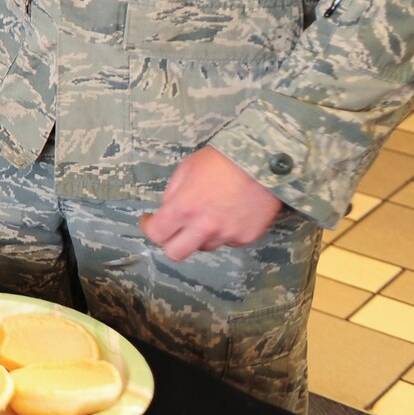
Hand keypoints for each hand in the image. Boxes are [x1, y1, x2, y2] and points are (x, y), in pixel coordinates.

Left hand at [141, 145, 283, 261]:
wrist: (265, 162)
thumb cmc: (221, 160)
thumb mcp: (186, 169)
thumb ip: (172, 193)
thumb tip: (167, 210)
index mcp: (184, 208)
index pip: (156, 234)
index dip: (149, 227)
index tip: (150, 220)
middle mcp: (204, 227)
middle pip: (175, 254)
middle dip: (170, 242)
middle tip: (174, 229)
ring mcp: (227, 235)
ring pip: (204, 246)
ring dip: (199, 235)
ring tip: (210, 213)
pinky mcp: (247, 238)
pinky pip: (227, 241)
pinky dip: (224, 232)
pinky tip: (230, 213)